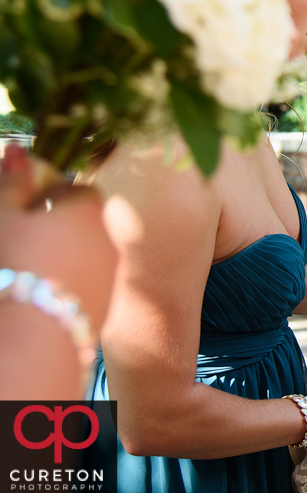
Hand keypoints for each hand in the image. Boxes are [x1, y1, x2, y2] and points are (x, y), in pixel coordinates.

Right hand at [0, 145, 115, 330]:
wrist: (35, 340)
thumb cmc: (15, 267)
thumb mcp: (3, 217)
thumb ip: (12, 182)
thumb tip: (18, 152)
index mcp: (88, 209)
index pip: (74, 187)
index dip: (47, 194)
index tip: (24, 206)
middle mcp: (109, 238)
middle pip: (83, 221)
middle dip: (56, 223)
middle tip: (23, 236)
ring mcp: (110, 273)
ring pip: (86, 252)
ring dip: (62, 252)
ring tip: (28, 265)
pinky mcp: (105, 304)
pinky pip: (87, 280)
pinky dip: (68, 279)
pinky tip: (40, 293)